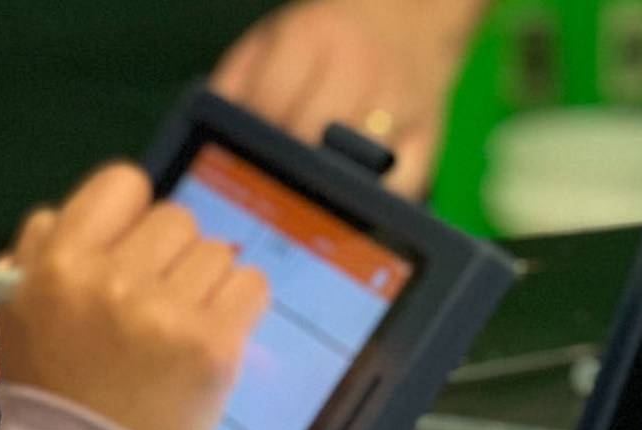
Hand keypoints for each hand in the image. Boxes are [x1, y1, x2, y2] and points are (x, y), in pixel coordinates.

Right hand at [0, 164, 269, 429]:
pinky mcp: (214, 346)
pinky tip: (217, 333)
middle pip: (175, 219)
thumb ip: (43, 253)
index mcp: (57, 264)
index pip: (122, 185)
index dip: (134, 213)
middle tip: (160, 300)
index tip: (135, 249)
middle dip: (171, 255)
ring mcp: (166, 312)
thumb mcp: (21, 314)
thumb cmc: (54, 395)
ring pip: (216, 251)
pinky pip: (251, 286)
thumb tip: (72, 213)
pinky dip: (241, 304)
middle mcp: (111, 280)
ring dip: (207, 282)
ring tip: (184, 324)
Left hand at [211, 0, 480, 198]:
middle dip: (288, 163)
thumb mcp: (274, 37)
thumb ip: (237, 79)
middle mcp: (359, 66)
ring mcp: (399, 102)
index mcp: (312, 36)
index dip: (253, 138)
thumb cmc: (331, 36)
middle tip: (282, 176)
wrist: (411, 17)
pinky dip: (375, 199)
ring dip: (329, 185)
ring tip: (315, 187)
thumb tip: (211, 132)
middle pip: (309, 140)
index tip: (250, 155)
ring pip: (353, 167)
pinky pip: (399, 186)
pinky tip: (357, 196)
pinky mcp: (430, 134)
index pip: (269, 106)